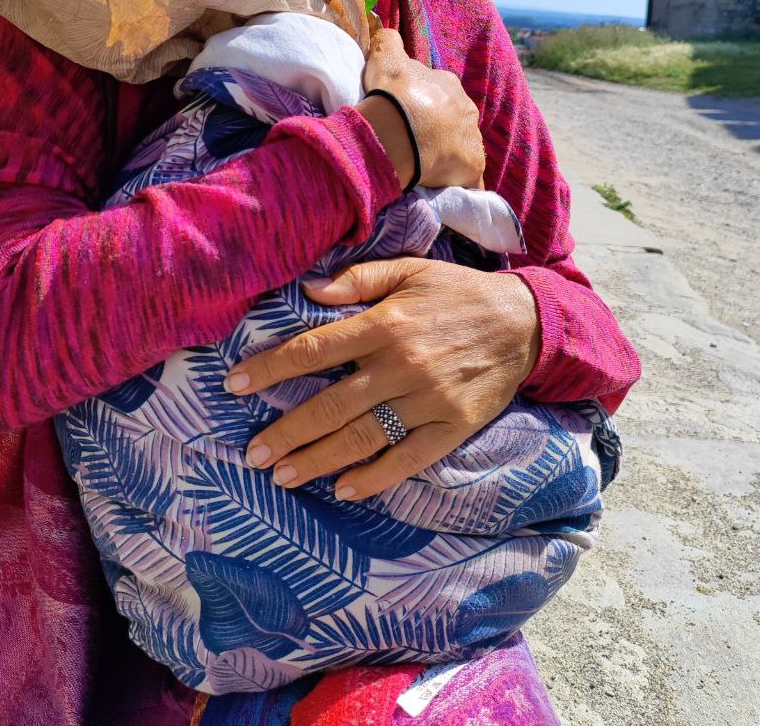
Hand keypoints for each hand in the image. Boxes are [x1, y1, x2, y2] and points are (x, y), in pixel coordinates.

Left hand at [223, 257, 540, 500]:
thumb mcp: (408, 270)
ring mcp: (428, 401)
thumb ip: (358, 279)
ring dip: (319, 459)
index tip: (235, 384)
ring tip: (282, 476)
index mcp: (385, 323)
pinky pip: (409, 458)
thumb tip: (309, 289)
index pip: (314, 348)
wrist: (524, 321)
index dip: (271, 367)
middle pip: (331, 404)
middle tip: (253, 453)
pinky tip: (344, 489)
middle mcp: (401, 365)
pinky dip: (376, 477)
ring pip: (363, 437)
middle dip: (287, 431)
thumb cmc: (456, 292)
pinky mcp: (453, 427)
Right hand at [355, 28, 484, 189]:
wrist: (395, 129)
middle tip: (412, 140)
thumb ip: (388, 40)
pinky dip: (458, 181)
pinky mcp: (472, 168)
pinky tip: (444, 185)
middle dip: (437, 129)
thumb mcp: (385, 56)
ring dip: (446, 153)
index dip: (420, 103)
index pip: (437, 93)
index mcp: (449, 84)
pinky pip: (468, 177)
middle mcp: (467, 110)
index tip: (404, 113)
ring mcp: (471, 140)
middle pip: (452, 120)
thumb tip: (387, 30)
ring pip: (460, 147)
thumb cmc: (392, 92)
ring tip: (421, 163)